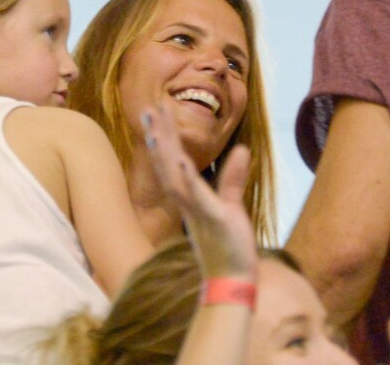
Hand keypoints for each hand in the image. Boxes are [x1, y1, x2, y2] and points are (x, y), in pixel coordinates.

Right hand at [141, 103, 256, 280]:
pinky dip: (188, 180)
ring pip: (175, 177)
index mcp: (190, 196)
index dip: (166, 136)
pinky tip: (182, 162)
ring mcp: (197, 210)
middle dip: (160, 136)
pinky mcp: (213, 219)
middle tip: (148, 108)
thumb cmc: (228, 244)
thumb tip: (242, 150)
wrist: (232, 281)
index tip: (158, 111)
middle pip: (168, 163)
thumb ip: (233, 177)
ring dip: (165, 152)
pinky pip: (197, 198)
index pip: (175, 160)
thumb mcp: (231, 205)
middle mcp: (187, 201)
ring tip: (157, 127)